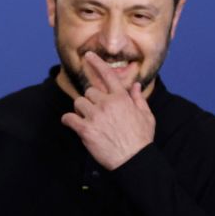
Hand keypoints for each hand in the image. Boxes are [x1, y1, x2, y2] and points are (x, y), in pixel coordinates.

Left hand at [60, 52, 154, 169]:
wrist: (134, 159)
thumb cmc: (141, 138)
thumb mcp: (146, 116)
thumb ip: (138, 99)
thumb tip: (135, 85)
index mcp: (122, 98)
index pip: (107, 76)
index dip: (97, 64)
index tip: (88, 56)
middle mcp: (107, 103)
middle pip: (89, 91)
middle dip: (90, 100)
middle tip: (96, 113)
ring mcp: (95, 116)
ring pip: (78, 103)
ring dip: (81, 110)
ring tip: (88, 121)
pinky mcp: (85, 129)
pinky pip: (68, 118)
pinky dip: (68, 120)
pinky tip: (73, 124)